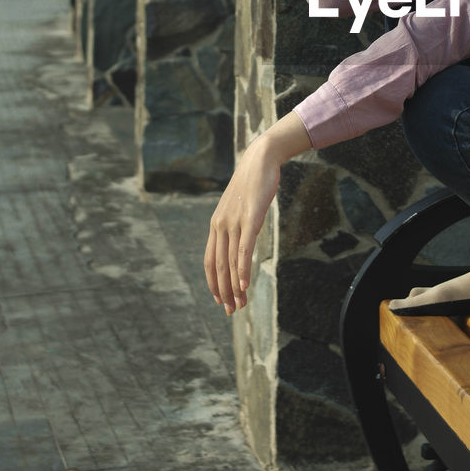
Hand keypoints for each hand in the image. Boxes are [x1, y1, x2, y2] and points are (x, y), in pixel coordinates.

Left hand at [204, 139, 280, 314]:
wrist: (260, 160)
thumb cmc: (252, 184)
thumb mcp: (240, 207)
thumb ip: (237, 224)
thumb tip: (240, 239)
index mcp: (216, 224)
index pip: (210, 261)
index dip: (213, 283)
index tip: (219, 299)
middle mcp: (220, 225)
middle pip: (218, 266)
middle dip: (222, 291)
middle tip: (229, 310)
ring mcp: (234, 222)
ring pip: (230, 262)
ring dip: (233, 287)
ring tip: (238, 305)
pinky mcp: (250, 219)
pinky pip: (243, 250)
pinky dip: (242, 270)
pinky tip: (244, 285)